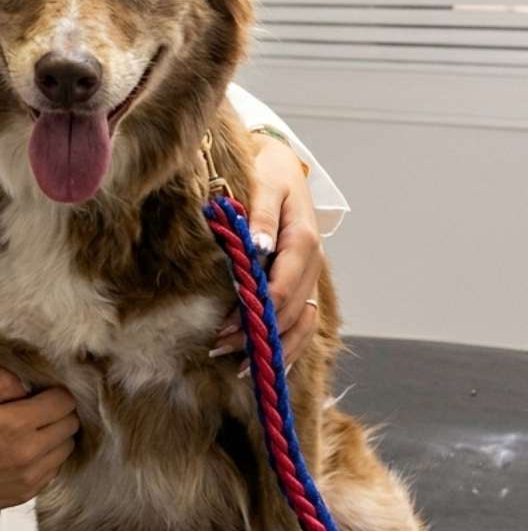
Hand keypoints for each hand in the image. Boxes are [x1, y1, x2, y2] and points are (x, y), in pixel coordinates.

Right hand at [0, 368, 78, 521]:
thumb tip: (26, 382)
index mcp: (14, 425)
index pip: (63, 402)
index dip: (56, 390)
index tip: (42, 388)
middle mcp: (28, 454)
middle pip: (70, 425)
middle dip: (59, 410)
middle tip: (37, 405)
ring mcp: (27, 479)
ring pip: (65, 449)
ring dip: (56, 435)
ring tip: (30, 427)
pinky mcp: (22, 495)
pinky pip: (52, 471)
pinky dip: (47, 457)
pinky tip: (24, 449)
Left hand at [211, 134, 323, 367]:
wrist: (281, 165)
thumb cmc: (269, 172)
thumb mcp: (265, 184)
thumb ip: (261, 216)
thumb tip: (258, 247)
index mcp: (303, 240)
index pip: (283, 287)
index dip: (258, 312)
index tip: (226, 328)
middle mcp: (311, 262)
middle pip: (290, 311)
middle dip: (258, 334)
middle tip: (219, 347)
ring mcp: (309, 274)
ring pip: (302, 323)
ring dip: (275, 347)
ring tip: (241, 366)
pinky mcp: (303, 279)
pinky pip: (304, 319)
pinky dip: (290, 343)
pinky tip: (272, 361)